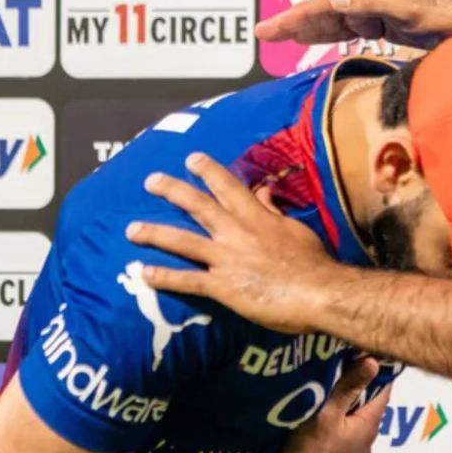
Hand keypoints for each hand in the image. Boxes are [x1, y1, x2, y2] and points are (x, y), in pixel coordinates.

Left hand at [127, 152, 335, 333]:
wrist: (320, 293)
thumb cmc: (314, 263)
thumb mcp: (296, 230)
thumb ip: (275, 212)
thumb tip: (263, 192)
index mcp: (257, 217)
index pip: (228, 186)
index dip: (208, 171)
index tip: (192, 158)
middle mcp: (237, 233)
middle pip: (198, 206)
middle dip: (172, 191)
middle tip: (151, 181)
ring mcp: (227, 258)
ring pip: (183, 241)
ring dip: (155, 234)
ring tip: (132, 230)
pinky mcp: (223, 287)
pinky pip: (188, 280)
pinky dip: (166, 277)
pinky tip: (145, 274)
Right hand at [255, 0, 451, 48]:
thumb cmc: (450, 16)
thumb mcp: (410, 10)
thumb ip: (372, 4)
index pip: (325, 3)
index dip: (294, 17)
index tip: (267, 30)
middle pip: (325, 8)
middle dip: (294, 21)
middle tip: (263, 34)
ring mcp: (381, 3)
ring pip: (336, 18)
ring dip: (309, 28)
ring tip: (281, 37)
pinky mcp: (389, 19)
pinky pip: (352, 26)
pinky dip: (332, 33)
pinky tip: (319, 40)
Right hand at [267, 355, 389, 452]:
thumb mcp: (327, 415)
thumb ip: (348, 388)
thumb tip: (374, 361)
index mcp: (368, 426)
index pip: (382, 394)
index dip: (379, 375)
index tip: (372, 357)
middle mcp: (367, 444)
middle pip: (368, 412)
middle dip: (360, 393)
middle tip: (345, 373)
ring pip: (355, 430)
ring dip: (347, 416)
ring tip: (332, 399)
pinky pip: (344, 445)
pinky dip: (339, 433)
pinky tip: (324, 430)